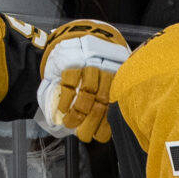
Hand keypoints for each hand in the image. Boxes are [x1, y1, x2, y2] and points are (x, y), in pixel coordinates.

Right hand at [38, 21, 128, 143]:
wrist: (81, 41)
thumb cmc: (89, 75)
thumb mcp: (98, 90)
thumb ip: (99, 110)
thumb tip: (99, 134)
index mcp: (115, 86)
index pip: (112, 110)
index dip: (103, 127)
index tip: (95, 136)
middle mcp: (106, 75)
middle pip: (100, 103)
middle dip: (89, 122)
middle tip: (78, 132)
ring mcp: (90, 67)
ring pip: (87, 92)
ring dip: (77, 112)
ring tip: (69, 122)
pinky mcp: (74, 62)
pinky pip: (71, 81)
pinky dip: (66, 98)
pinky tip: (63, 108)